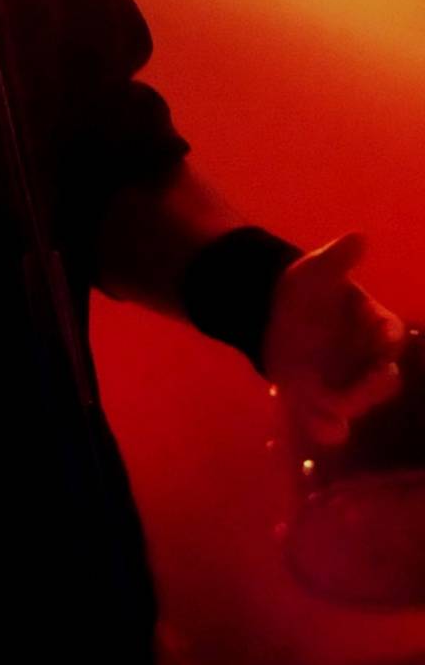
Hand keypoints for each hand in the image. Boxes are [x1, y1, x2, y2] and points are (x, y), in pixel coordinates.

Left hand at [262, 232, 405, 446]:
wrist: (273, 311)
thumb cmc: (307, 288)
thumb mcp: (317, 270)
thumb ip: (338, 258)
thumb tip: (358, 237)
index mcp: (374, 326)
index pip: (390, 337)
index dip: (388, 343)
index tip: (385, 349)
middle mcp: (365, 360)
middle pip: (381, 381)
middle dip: (375, 383)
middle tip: (373, 378)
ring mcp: (343, 383)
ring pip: (355, 405)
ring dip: (348, 407)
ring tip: (334, 407)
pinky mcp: (318, 401)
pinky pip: (330, 424)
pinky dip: (327, 427)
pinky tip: (320, 423)